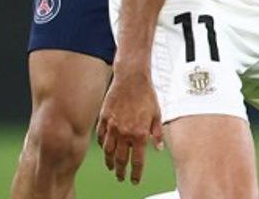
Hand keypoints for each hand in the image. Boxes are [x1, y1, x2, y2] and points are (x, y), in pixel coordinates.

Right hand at [96, 67, 163, 184]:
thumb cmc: (146, 94)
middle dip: (121, 172)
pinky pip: (100, 137)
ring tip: (111, 167)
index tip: (134, 180)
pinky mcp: (103, 119)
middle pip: (121, 160)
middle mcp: (125, 133)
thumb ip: (157, 133)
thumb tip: (158, 148)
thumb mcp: (157, 114)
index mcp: (140, 134)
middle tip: (121, 178)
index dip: (136, 173)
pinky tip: (104, 148)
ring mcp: (112, 127)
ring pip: (108, 151)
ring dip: (110, 162)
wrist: (131, 78)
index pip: (137, 161)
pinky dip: (102, 145)